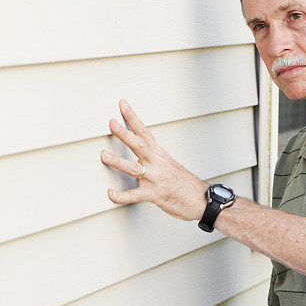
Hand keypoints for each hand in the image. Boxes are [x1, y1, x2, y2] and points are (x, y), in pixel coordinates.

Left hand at [100, 99, 208, 220]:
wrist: (201, 200)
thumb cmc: (186, 185)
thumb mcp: (171, 165)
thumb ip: (154, 158)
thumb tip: (140, 153)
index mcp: (160, 155)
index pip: (145, 132)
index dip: (133, 118)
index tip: (122, 104)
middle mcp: (158, 164)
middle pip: (139, 145)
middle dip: (124, 133)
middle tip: (111, 122)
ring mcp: (156, 179)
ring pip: (134, 168)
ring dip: (118, 161)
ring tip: (104, 155)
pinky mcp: (155, 194)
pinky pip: (135, 195)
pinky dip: (121, 196)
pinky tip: (110, 194)